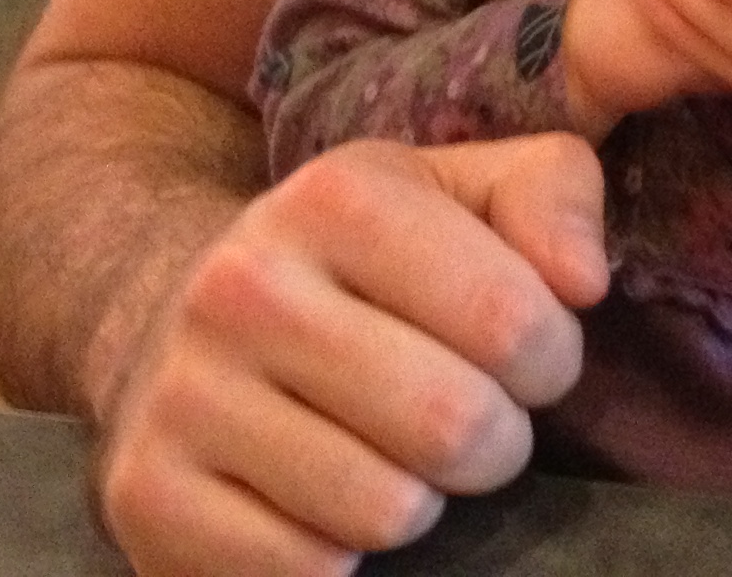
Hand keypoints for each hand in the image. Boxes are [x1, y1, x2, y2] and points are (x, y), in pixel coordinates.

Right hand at [92, 134, 609, 576]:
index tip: (527, 360)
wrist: (177, 320)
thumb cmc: (365, 262)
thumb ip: (551, 197)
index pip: (512, 319)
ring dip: (423, 502)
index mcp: (335, 197)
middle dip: (496, 442)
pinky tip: (322, 500)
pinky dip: (339, 555)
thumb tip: (583, 281)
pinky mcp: (148, 496)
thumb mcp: (460, 192)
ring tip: (399, 456)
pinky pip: (306, 572)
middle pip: (453, 424)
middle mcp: (244, 286)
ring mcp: (185, 395)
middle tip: (473, 424)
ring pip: (386, 510)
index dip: (550, 360)